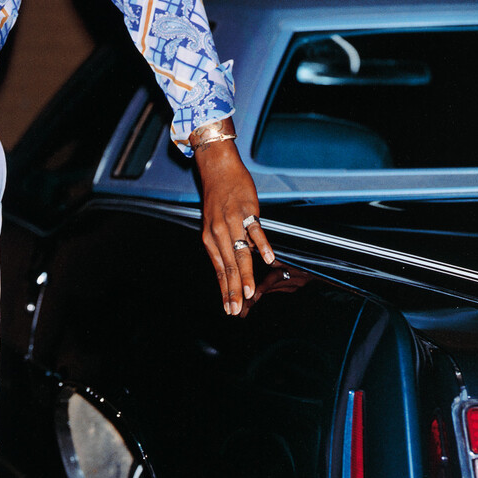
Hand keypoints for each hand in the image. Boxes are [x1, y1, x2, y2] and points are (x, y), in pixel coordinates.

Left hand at [196, 140, 273, 315]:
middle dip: (233, 290)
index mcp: (209, 239)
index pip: (219, 270)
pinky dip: (262, 245)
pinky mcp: (247, 211)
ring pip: (240, 253)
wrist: (218, 168)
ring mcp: (232, 222)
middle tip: (237, 309)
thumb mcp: (213, 224)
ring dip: (245, 274)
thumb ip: (221, 245)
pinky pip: (255, 231)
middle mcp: (218, 233)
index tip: (229, 308)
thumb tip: (231, 266)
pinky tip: (268, 259)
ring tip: (248, 292)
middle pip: (228, 267)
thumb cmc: (217, 197)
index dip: (224, 290)